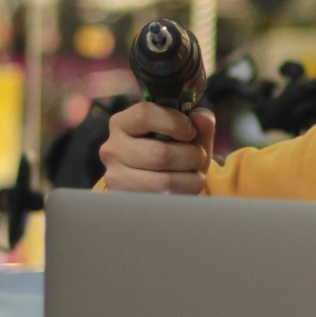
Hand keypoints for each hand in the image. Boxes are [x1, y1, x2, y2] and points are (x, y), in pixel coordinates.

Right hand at [100, 101, 215, 193]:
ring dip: (192, 179)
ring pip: (165, 182)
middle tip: (199, 157)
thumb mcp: (187, 134)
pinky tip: (185, 188)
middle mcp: (113, 148)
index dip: (175, 123)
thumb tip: (202, 118)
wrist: (157, 185)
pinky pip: (166, 201)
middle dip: (191, 156)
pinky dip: (185, 194)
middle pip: (160, 154)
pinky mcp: (126, 201)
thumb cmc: (172, 151)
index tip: (191, 132)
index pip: (144, 115)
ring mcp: (116, 177)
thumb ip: (199, 122)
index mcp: (122, 123)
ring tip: (195, 174)